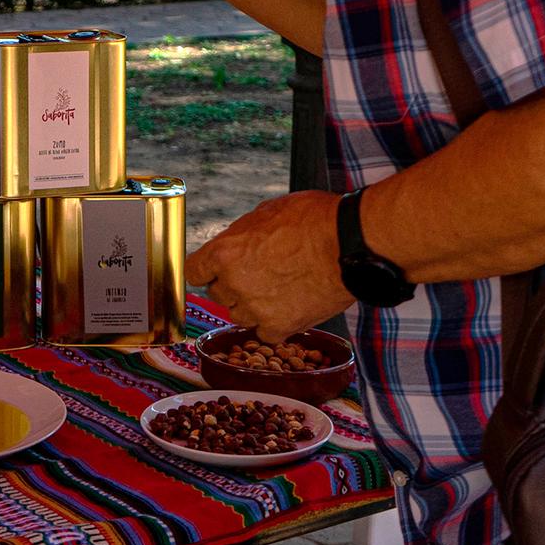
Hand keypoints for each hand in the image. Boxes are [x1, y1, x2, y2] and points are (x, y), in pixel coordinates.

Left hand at [186, 191, 354, 340]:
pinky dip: (272, 323)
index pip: (194, 271)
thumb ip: (242, 235)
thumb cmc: (314, 220)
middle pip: (217, 294)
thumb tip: (235, 245)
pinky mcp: (280, 327)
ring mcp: (255, 308)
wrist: (350, 242)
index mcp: (225, 251)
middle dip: (233, 285)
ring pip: (238, 315)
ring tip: (277, 288)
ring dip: (251, 306)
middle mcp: (234, 282)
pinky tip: (286, 307)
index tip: (213, 271)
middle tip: (258, 274)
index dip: (205, 271)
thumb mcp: (267, 213)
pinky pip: (263, 332)